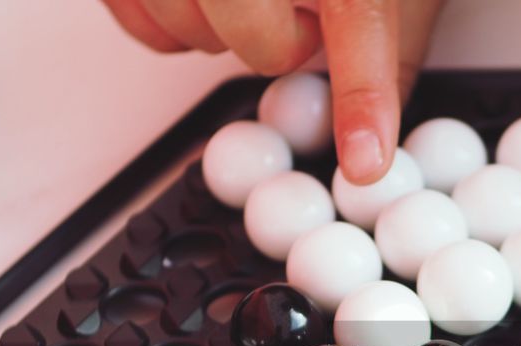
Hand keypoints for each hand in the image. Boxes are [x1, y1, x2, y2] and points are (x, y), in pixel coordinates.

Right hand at [102, 0, 443, 183]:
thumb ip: (384, 42)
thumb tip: (375, 134)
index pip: (356, 14)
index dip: (361, 96)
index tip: (364, 156)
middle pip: (254, 34)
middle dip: (276, 43)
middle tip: (295, 13)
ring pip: (185, 28)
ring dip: (217, 31)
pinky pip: (136, 18)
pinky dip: (164, 22)